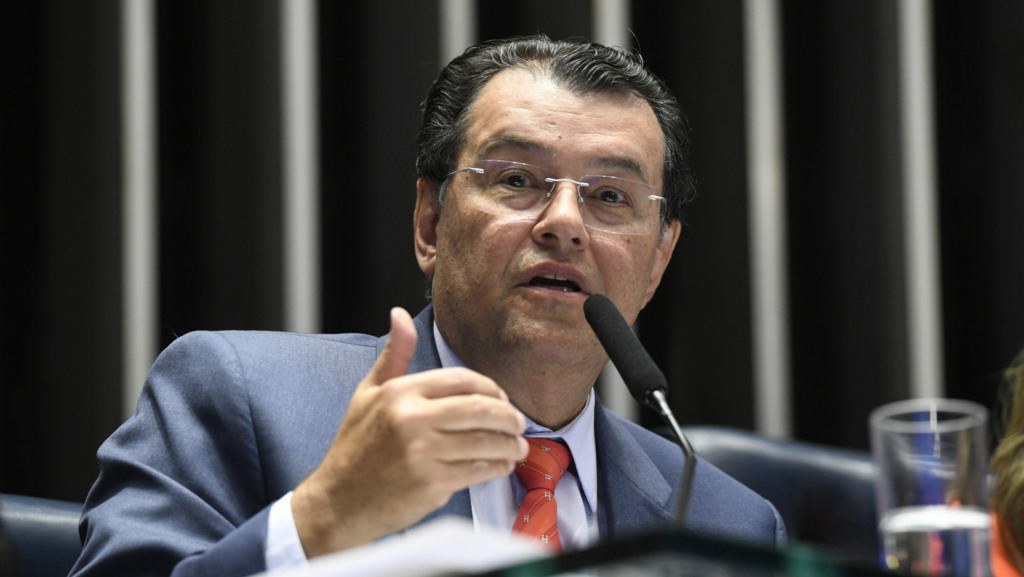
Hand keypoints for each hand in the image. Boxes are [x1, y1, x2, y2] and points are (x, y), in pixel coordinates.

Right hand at [292, 307, 527, 556]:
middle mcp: (412, 419)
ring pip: (485, 441)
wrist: (338, 501)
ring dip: (510, 444)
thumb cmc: (355, 447)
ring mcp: (423, 453)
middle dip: (509, 416)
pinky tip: (502, 465)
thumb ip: (394, 354)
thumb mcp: (368, 393)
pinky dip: (497, 467)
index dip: (490, 388)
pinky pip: (478, 470)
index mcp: (400, 393)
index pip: (462, 380)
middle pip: (480, 409)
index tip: (501, 398)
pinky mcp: (432, 484)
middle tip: (518, 423)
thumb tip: (400, 314)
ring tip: (517, 446)